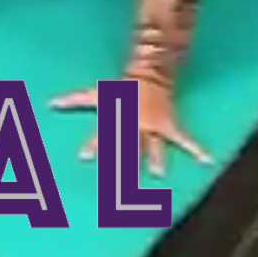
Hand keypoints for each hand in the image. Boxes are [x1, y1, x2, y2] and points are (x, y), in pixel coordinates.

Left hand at [51, 78, 211, 175]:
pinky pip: (184, 139)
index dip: (93, 145)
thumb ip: (73, 100)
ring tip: (157, 173)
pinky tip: (208, 160)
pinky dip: (197, 149)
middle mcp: (133, 125)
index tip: (83, 157)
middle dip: (124, 162)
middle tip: (119, 182)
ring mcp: (152, 126)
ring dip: (156, 157)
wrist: (148, 74)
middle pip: (127, 146)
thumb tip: (50, 103)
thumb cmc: (118, 90)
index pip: (102, 135)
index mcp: (115, 120)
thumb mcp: (94, 94)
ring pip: (154, 145)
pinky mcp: (169, 126)